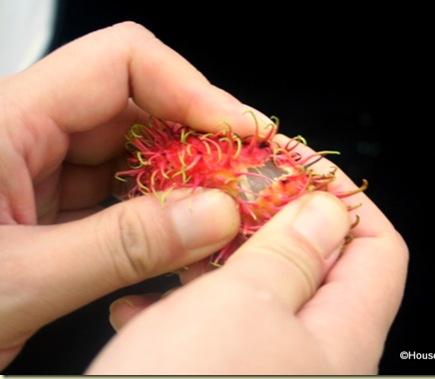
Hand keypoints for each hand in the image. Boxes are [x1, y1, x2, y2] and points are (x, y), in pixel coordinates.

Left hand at [0, 21, 271, 369]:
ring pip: (137, 157)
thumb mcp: (18, 280)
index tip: (240, 130)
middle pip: (140, 109)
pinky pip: (124, 196)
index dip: (192, 89)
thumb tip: (210, 216)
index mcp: (5, 122)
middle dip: (201, 145)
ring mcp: (44, 172)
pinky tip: (182, 243)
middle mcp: (27, 135)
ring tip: (222, 218)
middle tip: (244, 180)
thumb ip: (121, 247)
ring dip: (185, 188)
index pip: (122, 63)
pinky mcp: (54, 207)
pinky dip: (160, 218)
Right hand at [86, 139, 408, 374]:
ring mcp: (265, 368)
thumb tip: (325, 210)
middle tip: (228, 188)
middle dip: (272, 218)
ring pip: (257, 291)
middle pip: (315, 263)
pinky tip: (143, 302)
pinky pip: (216, 325)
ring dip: (220, 256)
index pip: (377, 249)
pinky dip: (185, 303)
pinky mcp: (221, 375)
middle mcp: (312, 358)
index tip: (297, 164)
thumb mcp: (243, 306)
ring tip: (181, 239)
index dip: (343, 197)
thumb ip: (292, 253)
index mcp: (340, 340)